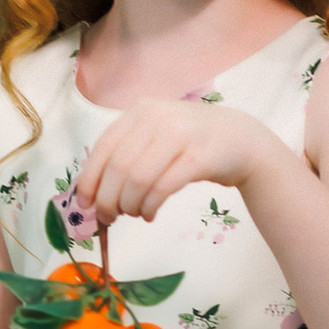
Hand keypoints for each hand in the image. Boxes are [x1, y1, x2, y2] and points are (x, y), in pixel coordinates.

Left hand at [73, 99, 279, 232]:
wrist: (243, 140)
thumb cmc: (191, 143)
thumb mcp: (156, 134)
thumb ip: (127, 153)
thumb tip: (91, 191)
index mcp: (141, 110)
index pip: (103, 147)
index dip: (89, 179)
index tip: (85, 204)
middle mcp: (158, 117)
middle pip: (119, 167)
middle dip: (108, 199)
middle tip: (109, 218)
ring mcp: (180, 135)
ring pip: (138, 179)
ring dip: (130, 205)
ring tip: (135, 214)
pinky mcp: (199, 157)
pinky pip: (162, 188)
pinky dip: (150, 207)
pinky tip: (150, 215)